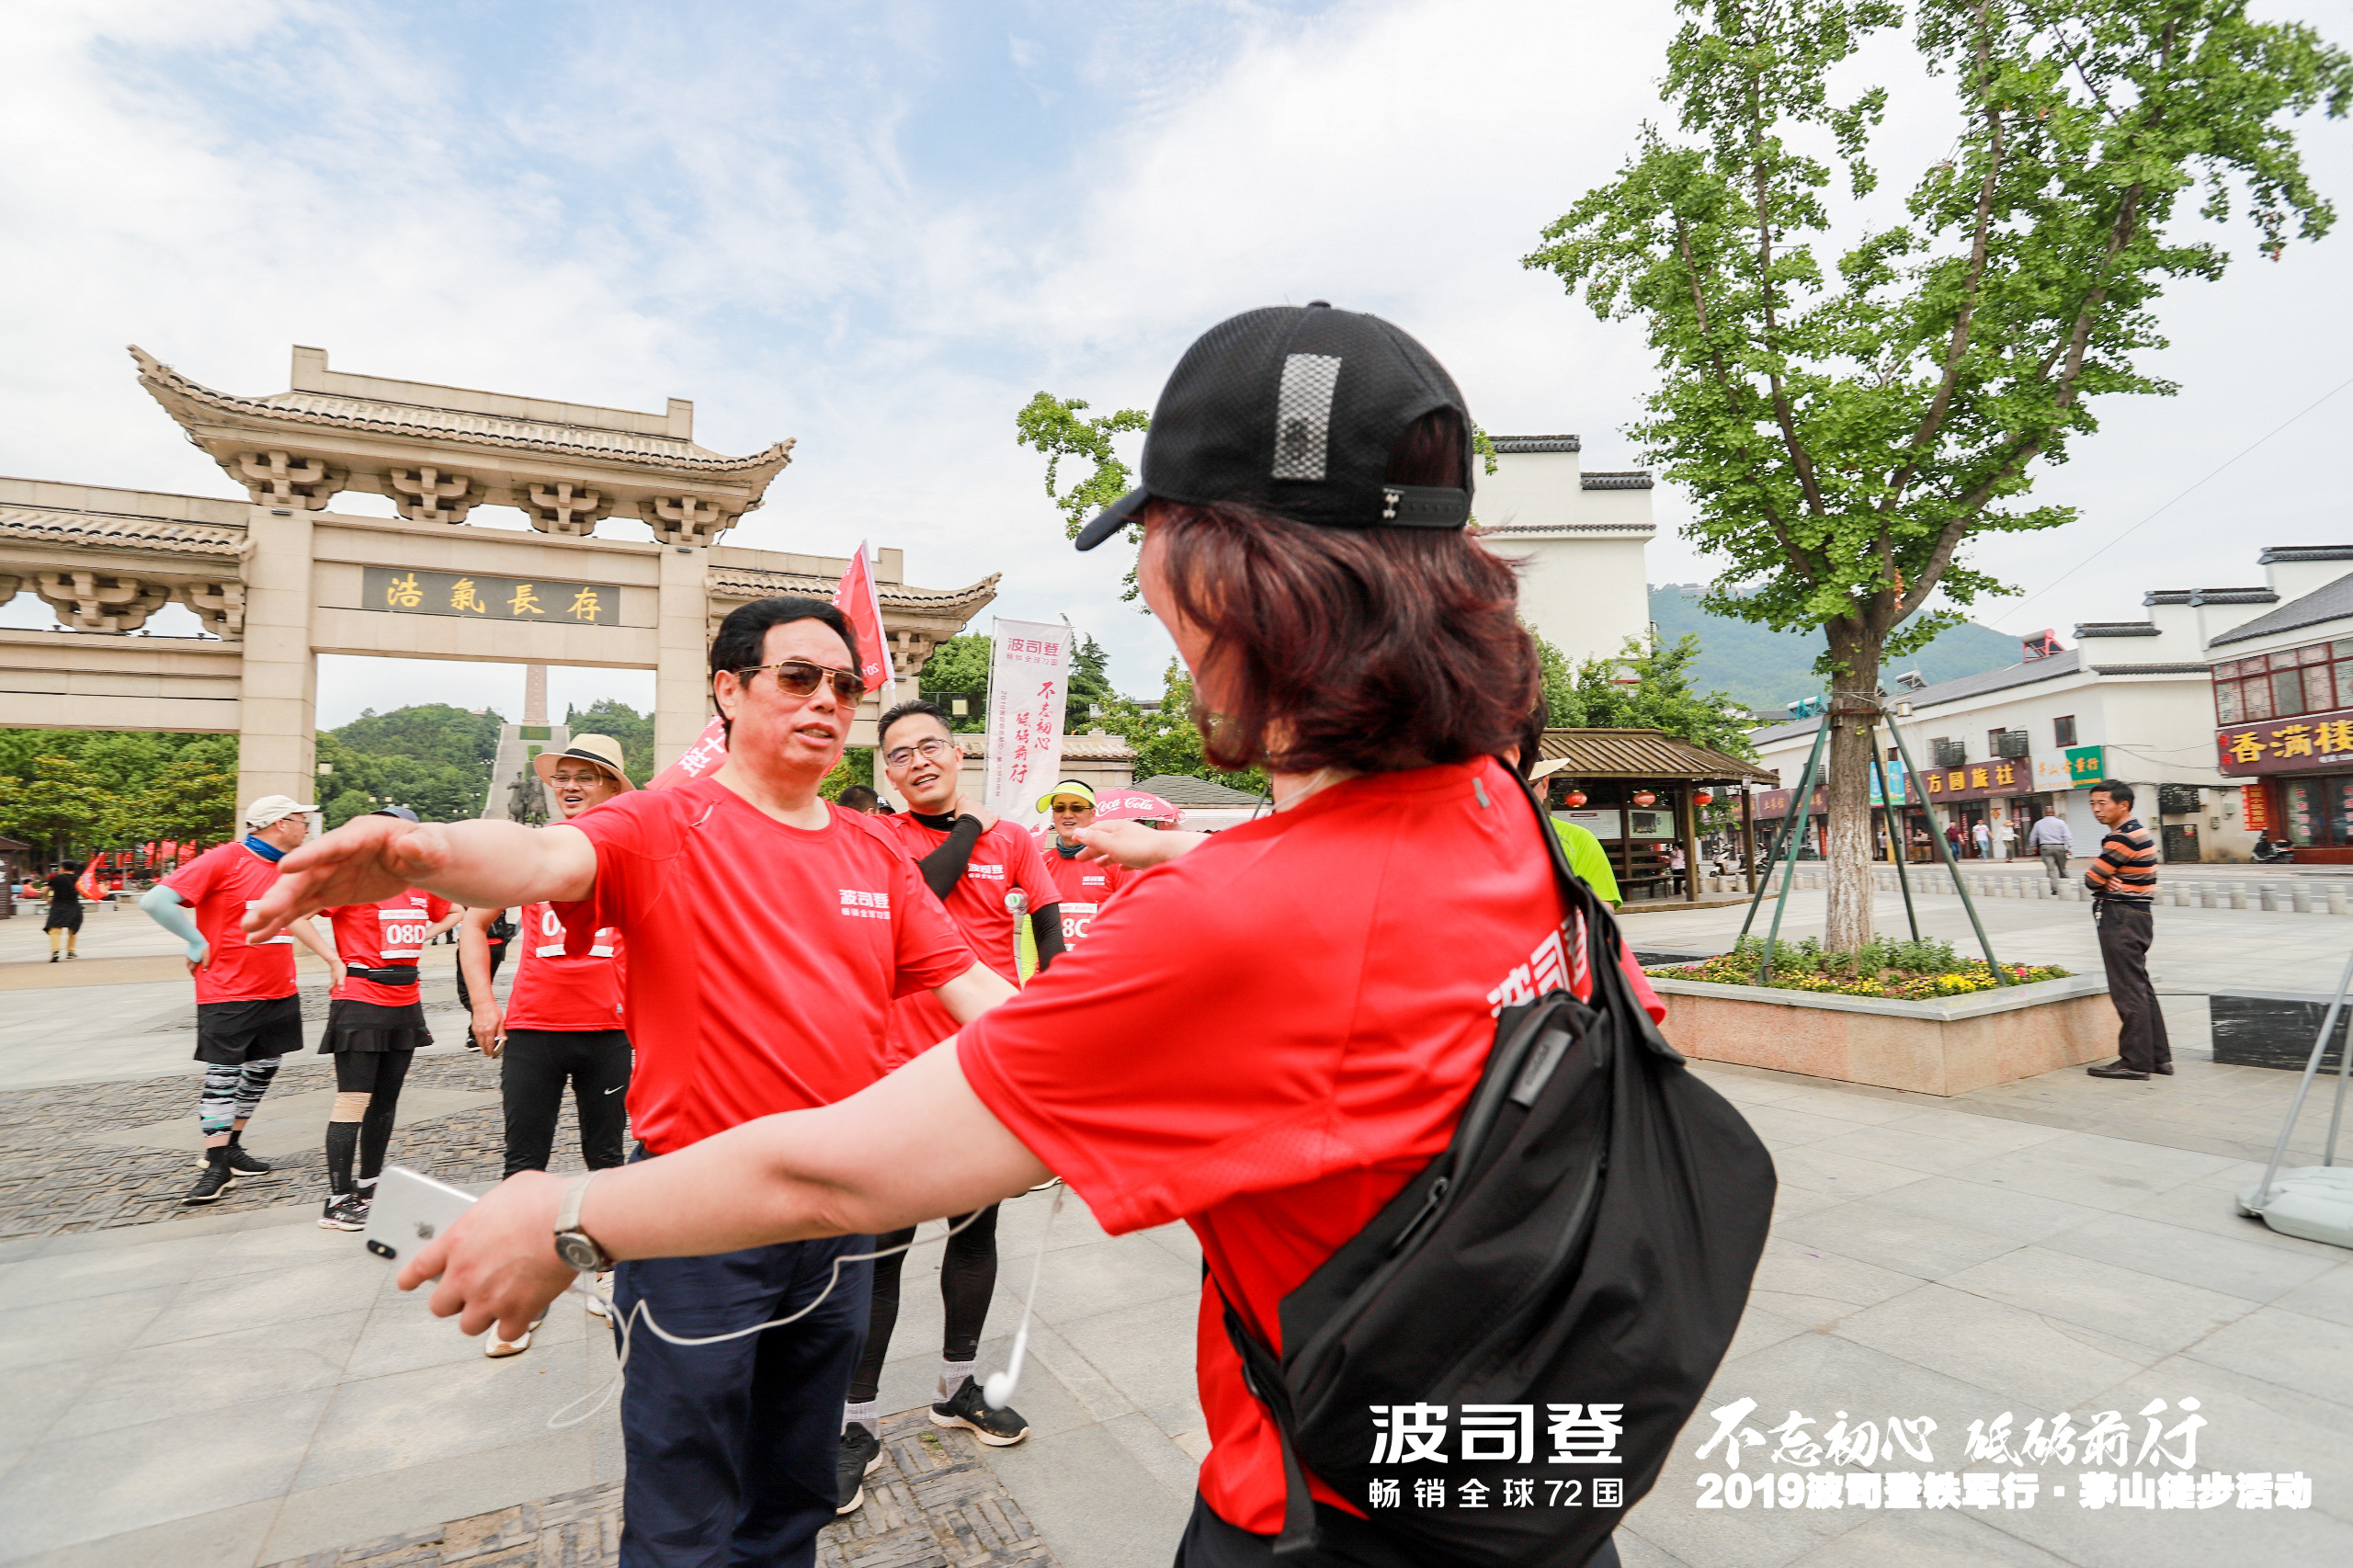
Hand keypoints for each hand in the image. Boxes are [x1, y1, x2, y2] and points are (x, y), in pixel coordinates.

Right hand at [184, 939, 210, 972]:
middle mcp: (189, 959)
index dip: (193, 973)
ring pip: (188, 962)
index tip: (194, 976)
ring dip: (190, 965)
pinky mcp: (188, 951)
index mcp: (193, 961)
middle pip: (188, 966)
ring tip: (193, 966)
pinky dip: (190, 960)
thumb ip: (206, 963)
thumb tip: (204, 971)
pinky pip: (188, 957)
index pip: (191, 970)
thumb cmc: (203, 947)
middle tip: (194, 972)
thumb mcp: (206, 956)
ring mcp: (188, 954)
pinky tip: (193, 958)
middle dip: (191, 970)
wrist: (197, 939)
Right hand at [244, 816, 450, 941]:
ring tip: (249, 930)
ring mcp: (329, 873)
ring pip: (296, 893)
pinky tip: (259, 937)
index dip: (310, 856)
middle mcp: (336, 854)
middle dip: (281, 894)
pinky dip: (282, 921)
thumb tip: (409, 845)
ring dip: (272, 911)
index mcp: (360, 835)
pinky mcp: (329, 891)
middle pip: (305, 874)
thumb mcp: (431, 848)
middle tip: (257, 915)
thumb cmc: (427, 849)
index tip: (285, 866)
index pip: (333, 846)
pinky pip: (302, 908)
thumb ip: (421, 848)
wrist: (418, 859)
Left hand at [397, 1168, 577, 1342]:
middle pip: (441, 1307)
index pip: (419, 1267)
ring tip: (497, 1305)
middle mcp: (466, 1275)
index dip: (410, 1278)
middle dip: (455, 1301)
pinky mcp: (517, 1312)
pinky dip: (512, 1326)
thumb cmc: (543, 1201)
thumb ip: (489, 1213)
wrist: (570, 1221)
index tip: (407, 1283)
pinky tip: (521, 1315)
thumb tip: (498, 1214)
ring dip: (483, 1316)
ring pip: (470, 1325)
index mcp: (457, 1242)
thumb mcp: (505, 1193)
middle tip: (471, 1293)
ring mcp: (489, 1298)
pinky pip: (506, 1333)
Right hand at [472, 1006, 503, 1056]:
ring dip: (482, 1047)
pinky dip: (479, 1041)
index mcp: (489, 1031)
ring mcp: (477, 1030)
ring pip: (479, 1042)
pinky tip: (482, 1040)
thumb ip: (501, 1031)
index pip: (490, 1045)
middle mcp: (481, 1032)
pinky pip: (476, 1037)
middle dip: (486, 1051)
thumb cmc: (492, 1010)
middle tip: (489, 1054)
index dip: (491, 1052)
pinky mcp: (474, 1027)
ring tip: (486, 1049)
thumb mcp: (501, 1021)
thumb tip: (504, 1039)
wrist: (482, 1003)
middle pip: (483, 1045)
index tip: (492, 1055)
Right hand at [955, 792, 998, 832]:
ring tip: (981, 822)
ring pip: (987, 812)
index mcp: (973, 803)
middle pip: (980, 808)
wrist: (969, 824)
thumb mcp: (959, 804)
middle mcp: (981, 806)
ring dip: (985, 816)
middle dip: (978, 813)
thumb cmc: (963, 817)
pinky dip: (995, 818)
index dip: (972, 809)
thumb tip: (966, 793)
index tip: (970, 813)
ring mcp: (987, 812)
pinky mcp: (992, 818)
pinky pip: (996, 816)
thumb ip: (963, 797)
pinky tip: (992, 820)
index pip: (974, 804)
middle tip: (974, 819)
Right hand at [1071, 820, 1202, 868]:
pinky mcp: (1145, 856)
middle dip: (1092, 849)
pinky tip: (1121, 868)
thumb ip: (1094, 839)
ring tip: (1097, 864)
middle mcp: (1126, 834)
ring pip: (1116, 849)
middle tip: (1080, 858)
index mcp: (1116, 827)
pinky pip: (1130, 858)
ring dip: (1105, 856)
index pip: (1096, 829)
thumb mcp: (1111, 843)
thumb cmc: (1140, 848)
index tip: (1075, 840)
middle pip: (1105, 840)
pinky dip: (1122, 863)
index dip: (1084, 835)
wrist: (1168, 854)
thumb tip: (1077, 831)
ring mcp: (1136, 844)